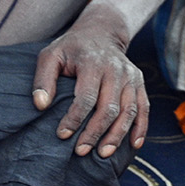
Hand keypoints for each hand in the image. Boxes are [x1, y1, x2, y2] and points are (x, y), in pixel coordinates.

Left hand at [31, 7, 147, 158]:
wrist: (101, 31)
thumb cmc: (72, 48)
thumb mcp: (51, 56)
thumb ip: (43, 80)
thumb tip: (40, 105)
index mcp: (93, 63)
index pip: (86, 97)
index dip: (75, 119)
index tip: (62, 135)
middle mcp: (116, 70)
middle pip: (109, 107)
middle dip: (95, 132)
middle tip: (81, 151)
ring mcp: (131, 76)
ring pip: (128, 111)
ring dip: (117, 135)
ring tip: (103, 154)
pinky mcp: (139, 83)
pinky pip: (144, 108)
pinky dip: (141, 127)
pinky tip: (134, 145)